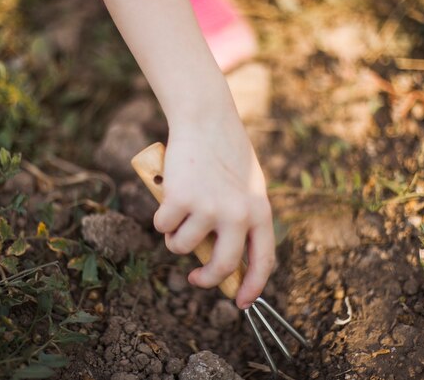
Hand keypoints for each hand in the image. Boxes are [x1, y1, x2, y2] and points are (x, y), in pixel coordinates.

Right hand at [154, 108, 274, 308]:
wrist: (206, 120)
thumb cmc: (226, 154)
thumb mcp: (247, 187)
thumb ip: (242, 220)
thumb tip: (226, 261)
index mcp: (260, 211)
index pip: (262, 261)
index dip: (252, 287)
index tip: (240, 302)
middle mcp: (237, 214)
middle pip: (222, 266)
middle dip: (206, 280)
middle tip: (195, 278)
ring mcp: (208, 208)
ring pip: (183, 247)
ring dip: (175, 238)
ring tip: (179, 216)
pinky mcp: (180, 200)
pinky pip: (162, 227)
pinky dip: (160, 219)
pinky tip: (168, 199)